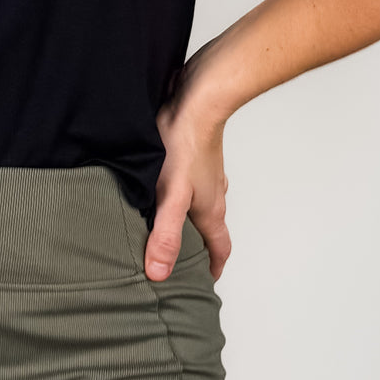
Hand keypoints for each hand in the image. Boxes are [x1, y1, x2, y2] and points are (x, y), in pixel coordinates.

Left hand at [144, 67, 231, 283]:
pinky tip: (162, 181)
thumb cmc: (186, 144)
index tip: (206, 280)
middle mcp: (214, 192)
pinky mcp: (196, 153)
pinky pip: (192, 179)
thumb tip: (159, 272)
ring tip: (166, 219)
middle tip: (181, 254)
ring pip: (202, 201)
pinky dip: (181, 189)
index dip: (214, 266)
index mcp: (212, 209)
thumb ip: (165, 232)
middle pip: (211, 227)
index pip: (220, 247)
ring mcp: (207, 171)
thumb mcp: (172, 194)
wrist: (197, 99)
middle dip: (199, 243)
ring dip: (189, 214)